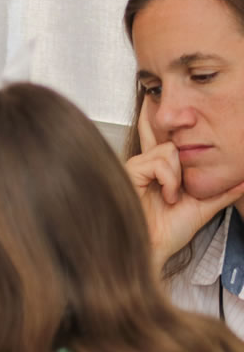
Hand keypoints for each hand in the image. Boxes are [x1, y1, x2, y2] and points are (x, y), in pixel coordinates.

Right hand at [128, 116, 243, 271]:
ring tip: (172, 197)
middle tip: (178, 184)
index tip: (153, 100)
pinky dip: (168, 179)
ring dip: (177, 175)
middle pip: (169, 140)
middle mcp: (145, 166)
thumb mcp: (202, 208)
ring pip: (168, 149)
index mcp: (158, 172)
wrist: (151, 250)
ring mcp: (136, 168)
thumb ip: (221, 192)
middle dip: (179, 154)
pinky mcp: (129, 171)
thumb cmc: (165, 234)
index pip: (159, 138)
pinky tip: (165, 195)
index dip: (155, 119)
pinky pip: (158, 160)